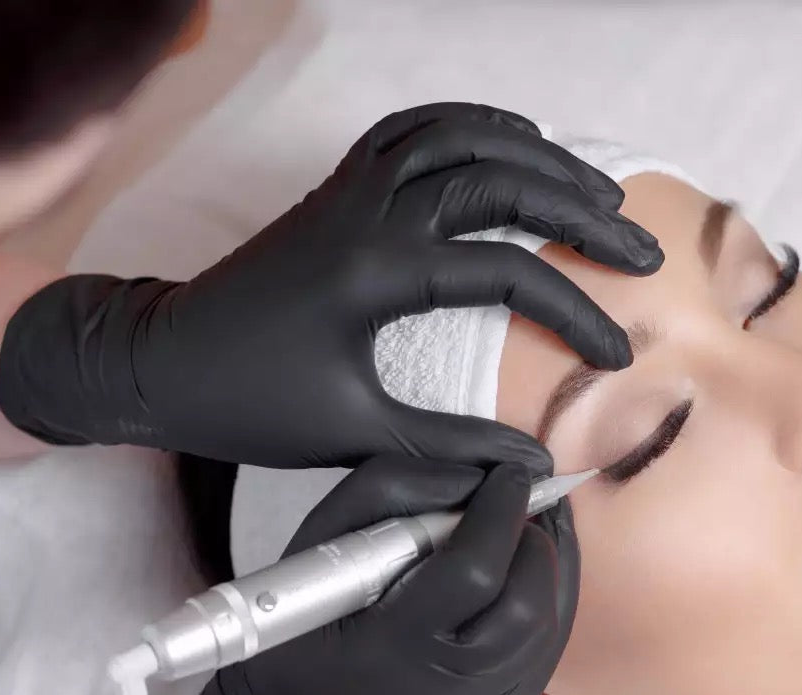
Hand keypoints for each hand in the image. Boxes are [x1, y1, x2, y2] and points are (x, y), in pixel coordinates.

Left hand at [0, 102, 662, 472]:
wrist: (160, 362)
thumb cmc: (251, 402)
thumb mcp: (356, 432)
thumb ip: (452, 445)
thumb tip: (534, 462)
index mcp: (377, 275)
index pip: (509, 271)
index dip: (577, 310)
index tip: (615, 355)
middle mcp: (369, 214)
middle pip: (502, 181)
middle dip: (583, 211)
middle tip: (641, 248)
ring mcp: (352, 189)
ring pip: (464, 138)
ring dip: (539, 156)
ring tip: (597, 191)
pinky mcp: (338, 187)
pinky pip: (414, 128)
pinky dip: (473, 125)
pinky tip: (516, 140)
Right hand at [147, 455, 579, 694]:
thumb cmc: (306, 624)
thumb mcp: (320, 543)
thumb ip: (392, 490)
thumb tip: (477, 475)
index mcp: (390, 653)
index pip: (475, 573)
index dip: (503, 514)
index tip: (511, 474)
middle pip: (527, 607)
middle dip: (538, 542)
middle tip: (527, 504)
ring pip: (548, 631)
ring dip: (551, 570)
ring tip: (531, 530)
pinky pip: (544, 657)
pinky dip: (546, 605)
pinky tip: (525, 576)